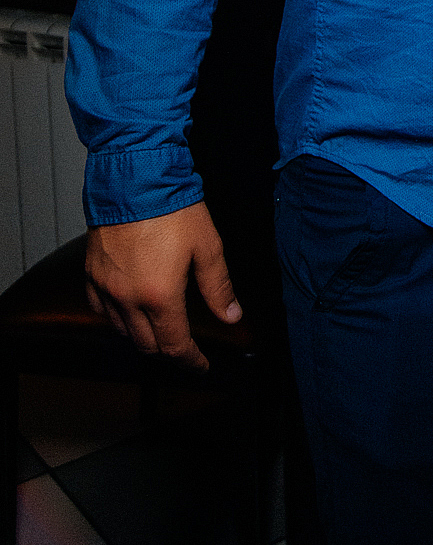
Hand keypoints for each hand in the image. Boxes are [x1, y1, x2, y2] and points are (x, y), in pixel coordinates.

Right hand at [85, 201, 241, 372]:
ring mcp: (106, 287)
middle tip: (185, 349)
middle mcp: (128, 298)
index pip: (175, 345)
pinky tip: (128, 311)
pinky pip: (100, 310)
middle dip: (168, 351)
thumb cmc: (172, 208)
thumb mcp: (208, 247)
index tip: (201, 366)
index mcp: (160, 296)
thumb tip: (230, 315)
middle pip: (147, 344)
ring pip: (122, 331)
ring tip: (160, 330)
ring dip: (142, 337)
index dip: (191, 361)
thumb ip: (218, 287)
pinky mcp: (91, 273)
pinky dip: (116, 318)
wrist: (136, 178)